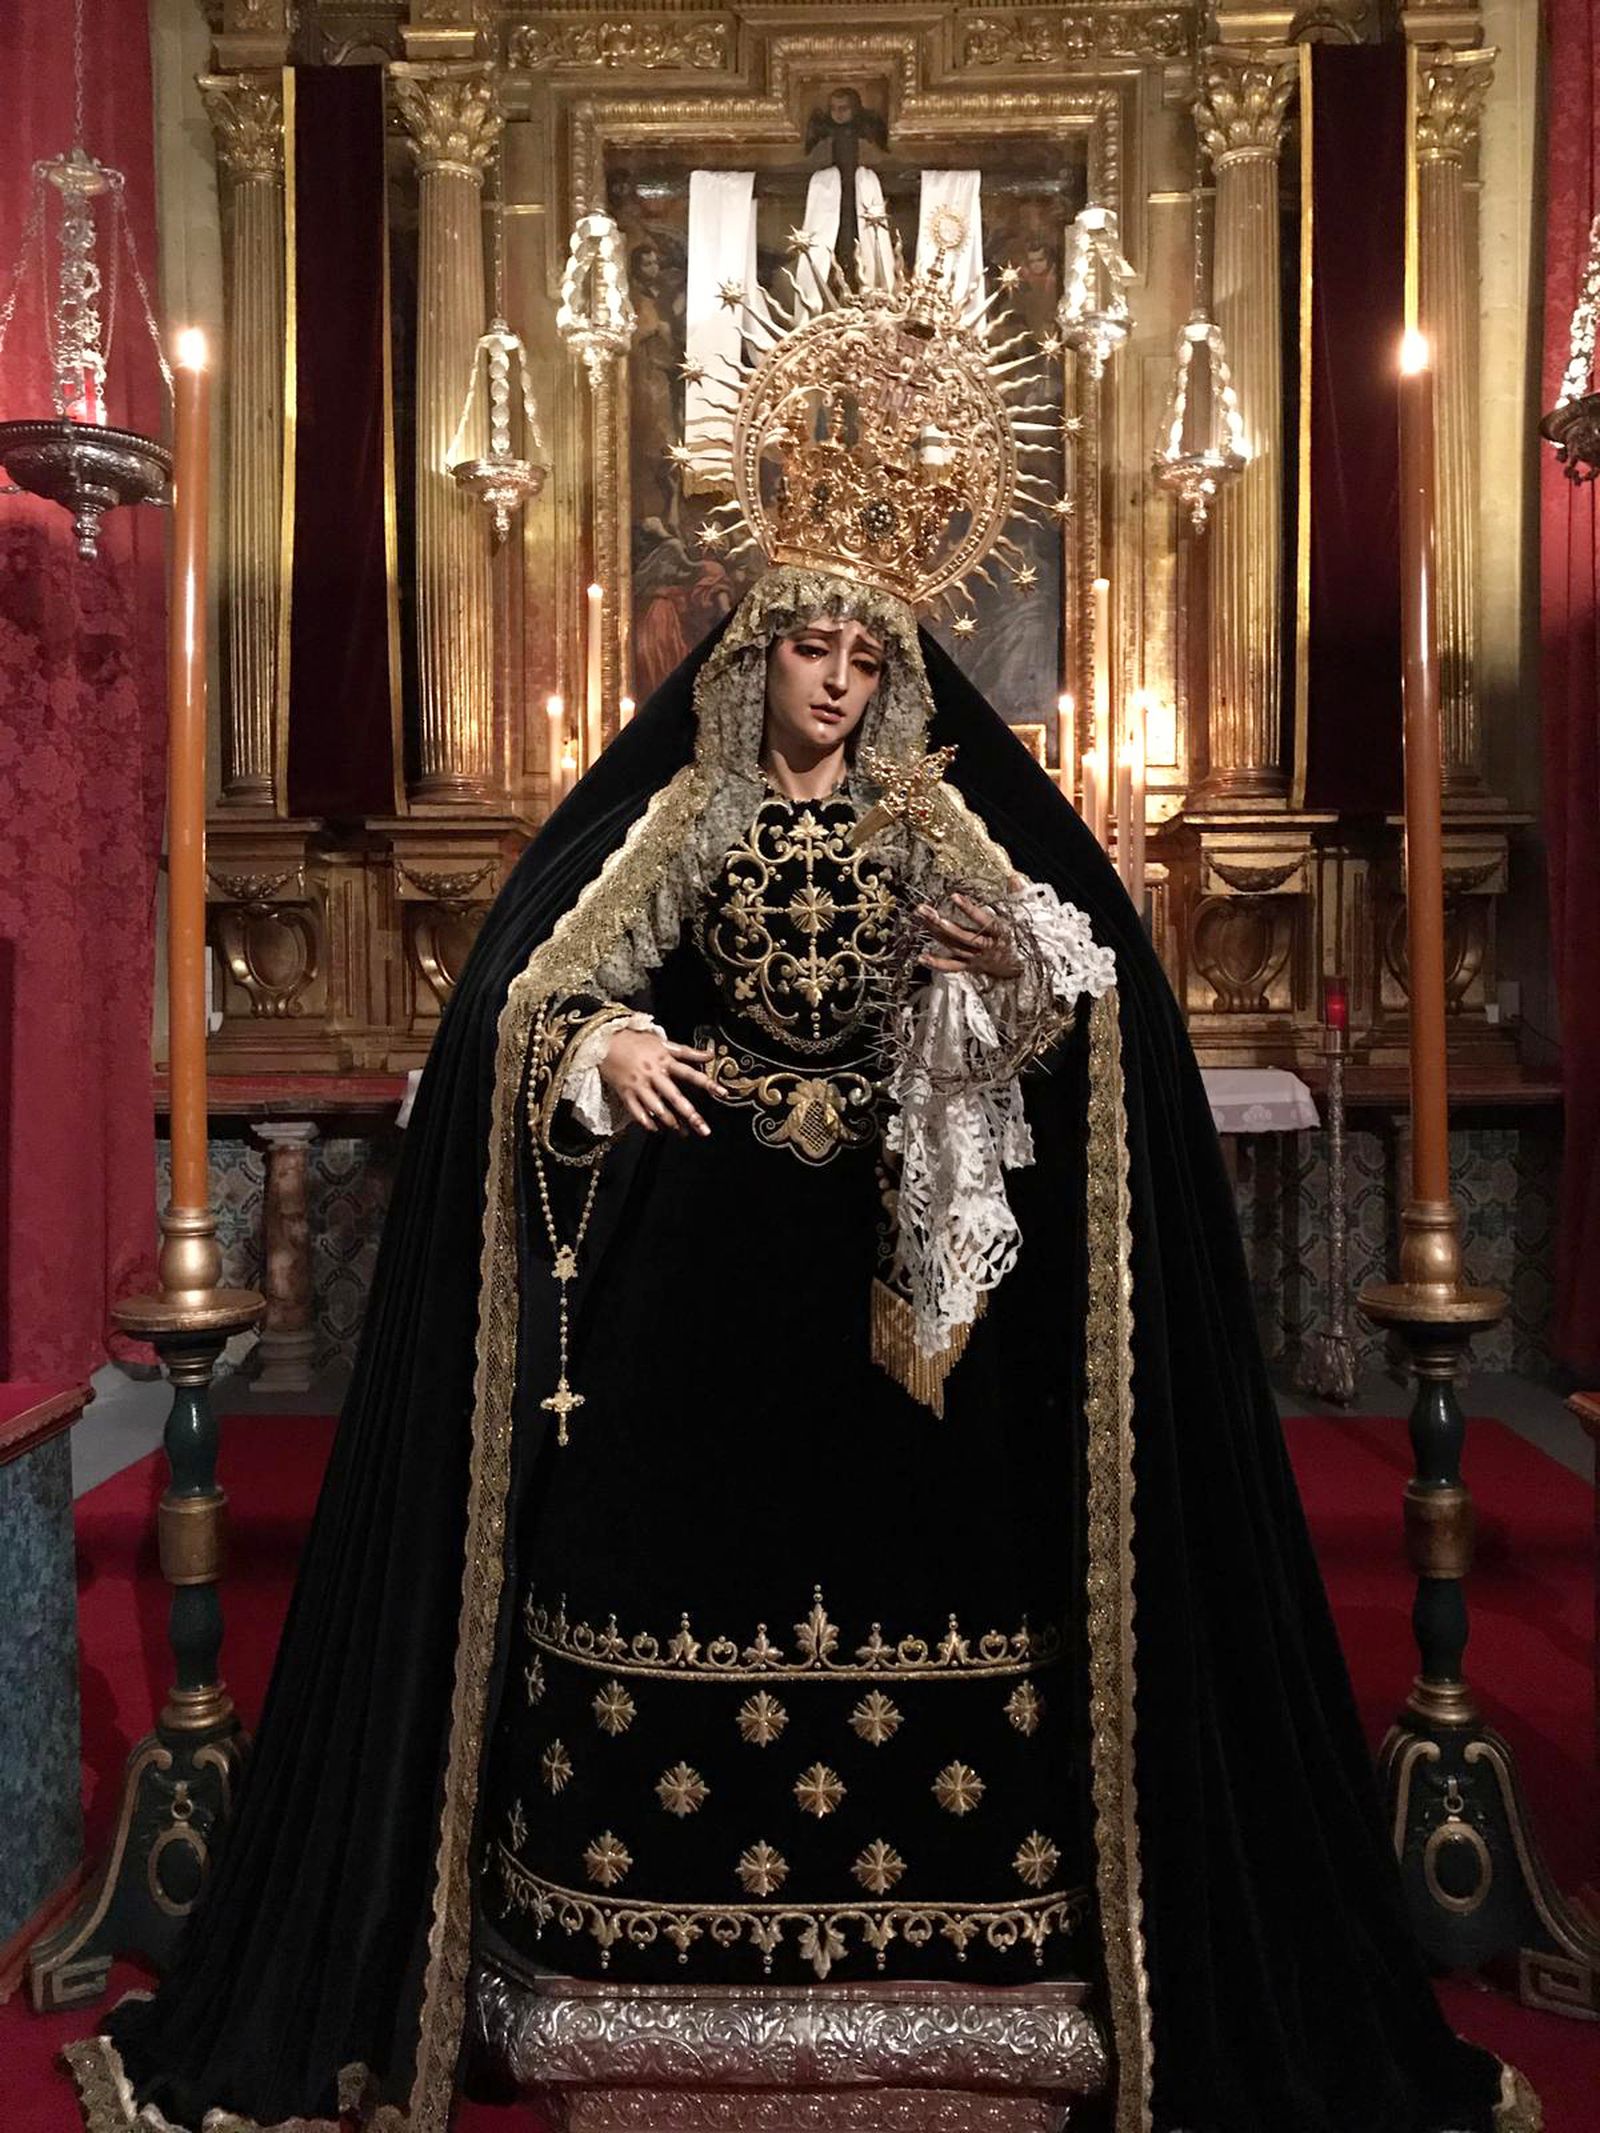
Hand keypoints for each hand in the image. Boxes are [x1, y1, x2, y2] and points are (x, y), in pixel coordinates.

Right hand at [599, 1029, 713, 1135]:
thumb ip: (687, 1051)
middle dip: (691, 1115)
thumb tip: (710, 1055)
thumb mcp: (663, 1043)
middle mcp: (653, 1075)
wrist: (605, 1041)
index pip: (690, 1073)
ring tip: (682, 1132)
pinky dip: (647, 1122)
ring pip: (657, 1108)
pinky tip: (656, 1129)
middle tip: (704, 1130)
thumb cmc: (637, 1041)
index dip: (708, 1083)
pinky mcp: (625, 1093)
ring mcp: (639, 1086)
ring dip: (671, 1122)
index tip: (723, 1093)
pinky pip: (637, 1112)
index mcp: (664, 1061)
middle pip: (675, 1097)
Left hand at [915, 894, 1022, 982]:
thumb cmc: (1024, 938)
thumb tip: (1014, 877)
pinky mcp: (971, 967)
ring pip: (954, 946)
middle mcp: (987, 947)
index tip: (954, 896)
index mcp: (1001, 933)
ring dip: (935, 932)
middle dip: (941, 922)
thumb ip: (1020, 895)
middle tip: (924, 909)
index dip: (969, 909)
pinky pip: (952, 967)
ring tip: (920, 918)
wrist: (1024, 967)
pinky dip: (936, 963)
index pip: (984, 920)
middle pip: (961, 935)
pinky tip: (921, 957)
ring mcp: (978, 958)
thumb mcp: (1026, 915)